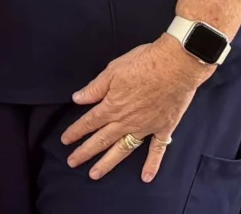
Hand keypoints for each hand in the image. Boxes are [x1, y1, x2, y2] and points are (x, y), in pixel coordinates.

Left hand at [61, 34, 214, 181]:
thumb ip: (95, 88)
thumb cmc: (142, 63)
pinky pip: (157, 150)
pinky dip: (152, 164)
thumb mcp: (112, 71)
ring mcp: (146, 127)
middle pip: (102, 140)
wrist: (175, 66)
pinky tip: (146, 177)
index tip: (64, 141)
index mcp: (112, 106)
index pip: (89, 122)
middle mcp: (126, 121)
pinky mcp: (164, 128)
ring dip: (108, 163)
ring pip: (123, 149)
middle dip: (85, 152)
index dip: (75, 131)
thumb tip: (77, 99)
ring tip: (95, 174)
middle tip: (72, 162)